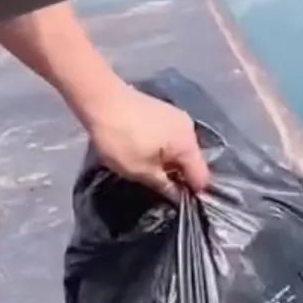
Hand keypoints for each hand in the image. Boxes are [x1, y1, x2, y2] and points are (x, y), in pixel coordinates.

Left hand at [82, 83, 210, 200]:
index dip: (193, 192)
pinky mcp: (164, 110)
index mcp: (188, 144)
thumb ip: (164, 185)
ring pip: (181, 147)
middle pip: (192, 160)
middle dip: (181, 175)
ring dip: (171, 160)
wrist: (101, 99)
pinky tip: (148, 151)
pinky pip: (172, 136)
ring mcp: (177, 116)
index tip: (180, 204)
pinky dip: (165, 147)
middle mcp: (189, 128)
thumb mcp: (139, 170)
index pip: (201, 176)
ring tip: (152, 169)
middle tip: (162, 187)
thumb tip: (178, 196)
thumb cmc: (120, 138)